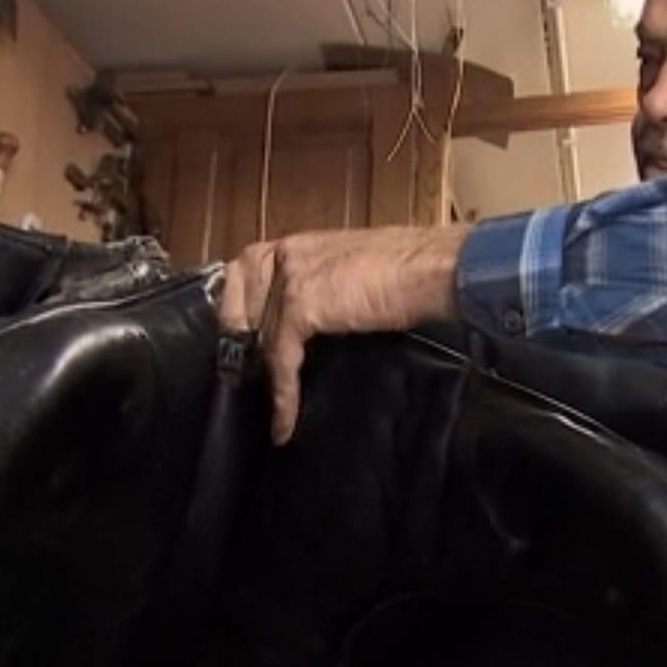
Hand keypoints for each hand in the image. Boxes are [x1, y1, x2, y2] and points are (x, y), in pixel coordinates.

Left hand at [218, 225, 467, 443]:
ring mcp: (290, 277)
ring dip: (262, 377)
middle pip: (237, 299)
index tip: (236, 339)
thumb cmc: (410, 271)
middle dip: (237, 340)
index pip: (245, 269)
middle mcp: (287, 254)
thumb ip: (325, 287)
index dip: (235, 307)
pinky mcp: (301, 305)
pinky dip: (283, 396)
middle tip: (243, 377)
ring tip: (269, 408)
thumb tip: (316, 318)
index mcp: (299, 243)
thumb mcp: (353, 271)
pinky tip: (284, 422)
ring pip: (259, 334)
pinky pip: (280, 359)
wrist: (431, 270)